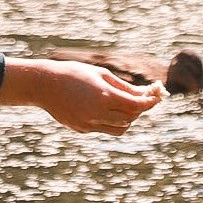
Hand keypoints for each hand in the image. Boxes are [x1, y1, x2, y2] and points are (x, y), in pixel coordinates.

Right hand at [0, 58, 162, 134]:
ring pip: (120, 128)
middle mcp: (98, 113)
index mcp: (104, 96)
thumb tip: (144, 93)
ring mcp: (89, 124)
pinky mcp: (82, 129)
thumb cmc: (73, 73)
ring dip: (128, 119)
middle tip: (143, 98)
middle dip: (139, 109)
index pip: (136, 105)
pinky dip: (111, 121)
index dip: (150, 102)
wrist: (43, 85)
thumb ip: (123, 86)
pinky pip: (104, 129)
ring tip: (125, 105)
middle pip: (131, 118)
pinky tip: (104, 109)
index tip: (159, 97)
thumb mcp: (100, 74)